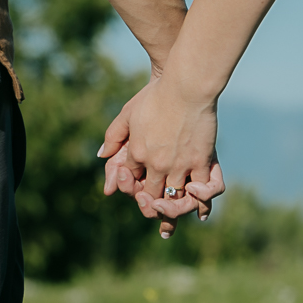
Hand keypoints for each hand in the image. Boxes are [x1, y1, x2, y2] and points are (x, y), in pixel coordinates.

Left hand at [99, 76, 225, 237]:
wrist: (186, 86)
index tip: (137, 183)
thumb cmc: (156, 96)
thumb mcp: (128, 113)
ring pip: (174, 198)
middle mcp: (156, 164)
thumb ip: (113, 135)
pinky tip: (197, 210)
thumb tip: (100, 155)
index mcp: (136, 153)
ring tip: (169, 216)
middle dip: (149, 203)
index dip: (131, 183)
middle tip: (152, 206)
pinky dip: (199, 203)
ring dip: (171, 210)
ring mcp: (179, 164)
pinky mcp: (201, 162)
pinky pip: (201, 191)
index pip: (130, 179)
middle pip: (150, 194)